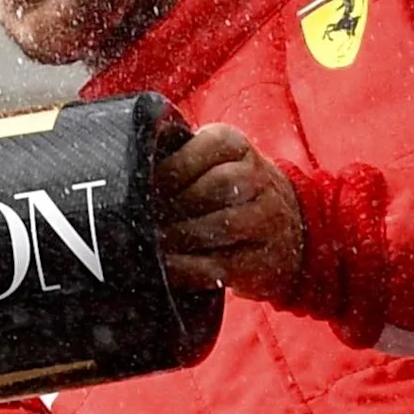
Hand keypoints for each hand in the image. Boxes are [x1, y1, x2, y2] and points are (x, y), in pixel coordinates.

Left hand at [156, 123, 303, 301]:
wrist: (288, 227)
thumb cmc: (225, 189)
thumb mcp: (210, 159)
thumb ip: (174, 157)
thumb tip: (124, 168)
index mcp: (236, 146)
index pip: (205, 149)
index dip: (170, 169)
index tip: (140, 184)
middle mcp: (259, 178)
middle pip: (217, 186)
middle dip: (173, 203)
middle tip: (140, 217)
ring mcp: (265, 220)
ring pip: (220, 224)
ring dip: (177, 236)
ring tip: (147, 241)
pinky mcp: (261, 261)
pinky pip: (219, 265)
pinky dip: (185, 268)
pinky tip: (163, 266)